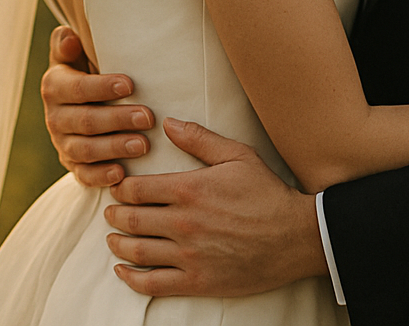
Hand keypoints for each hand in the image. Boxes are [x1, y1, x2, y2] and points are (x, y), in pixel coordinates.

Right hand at [41, 26, 154, 185]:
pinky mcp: (73, 166)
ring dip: (115, 148)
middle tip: (148, 117)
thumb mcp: (75, 56)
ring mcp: (63, 144)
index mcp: (54, 86)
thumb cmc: (88, 71)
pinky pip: (84, 175)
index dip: (102, 87)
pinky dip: (101, 176)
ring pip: (86, 150)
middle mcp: (54, 117)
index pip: (77, 88)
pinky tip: (122, 174)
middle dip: (117, 119)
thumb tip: (69, 36)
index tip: (130, 85)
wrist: (82, 101)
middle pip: (84, 121)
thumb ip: (68, 44)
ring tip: (144, 145)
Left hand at [104, 118, 326, 296]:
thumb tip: (168, 123)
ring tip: (112, 238)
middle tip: (112, 211)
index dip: (120, 187)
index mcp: (190, 189)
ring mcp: (189, 255)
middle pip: (130, 219)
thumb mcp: (238, 156)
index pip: (136, 189)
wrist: (297, 237)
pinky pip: (151, 284)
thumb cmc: (268, 194)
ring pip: (135, 250)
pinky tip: (122, 270)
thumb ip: (200, 139)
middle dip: (114, 213)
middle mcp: (183, 223)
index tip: (118, 186)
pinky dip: (129, 278)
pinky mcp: (197, 281)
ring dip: (116, 243)